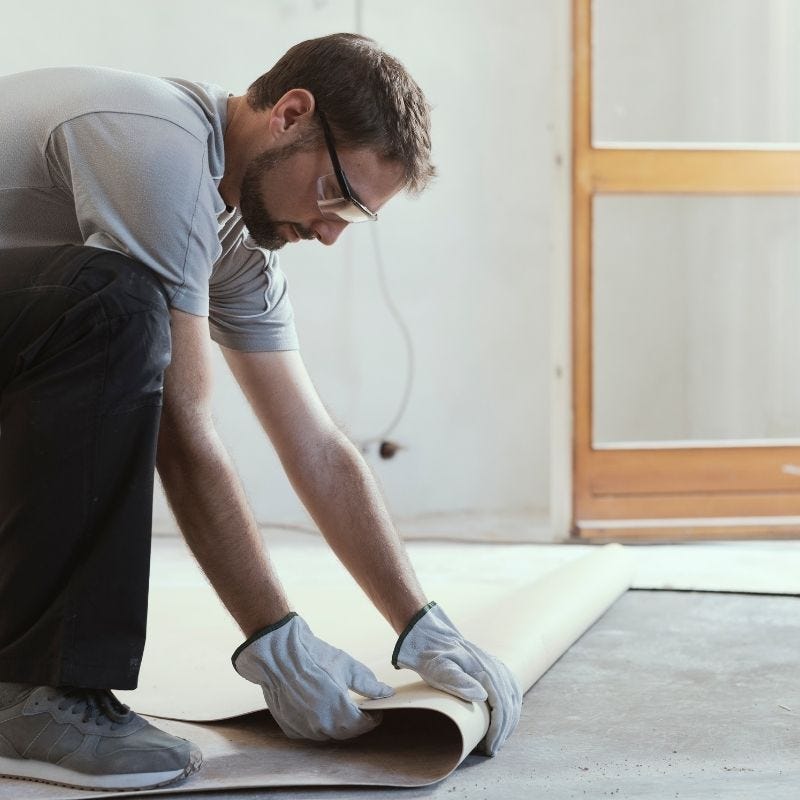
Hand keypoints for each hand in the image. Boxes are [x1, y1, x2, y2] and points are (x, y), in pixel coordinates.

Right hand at [232, 612, 394, 740]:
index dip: (372, 719)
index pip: (362, 725)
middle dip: (355, 723)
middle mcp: (320, 725)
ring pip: (326, 734)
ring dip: (335, 725)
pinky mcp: (289, 726)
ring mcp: (303, 728)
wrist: (278, 653)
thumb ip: (369, 684)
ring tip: (339, 708)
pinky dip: (316, 725)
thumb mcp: (347, 666)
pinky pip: (308, 732)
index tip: (375, 711)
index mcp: (338, 711)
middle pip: (345, 732)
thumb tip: (387, 693)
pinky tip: (318, 709)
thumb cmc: (314, 656)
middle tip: (359, 710)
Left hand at [392, 602, 521, 755]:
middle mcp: (495, 668)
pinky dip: (512, 707)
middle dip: (504, 731)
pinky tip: (506, 719)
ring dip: (510, 721)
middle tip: (492, 750)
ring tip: (498, 740)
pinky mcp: (494, 667)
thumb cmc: (433, 657)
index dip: (498, 731)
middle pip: (510, 705)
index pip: (501, 706)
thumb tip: (482, 695)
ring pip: (514, 698)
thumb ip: (458, 680)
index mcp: (484, 671)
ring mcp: (497, 666)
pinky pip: (512, 689)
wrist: (432, 638)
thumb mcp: (439, 669)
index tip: (490, 748)